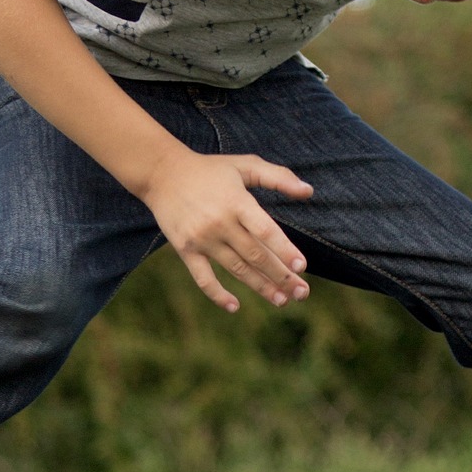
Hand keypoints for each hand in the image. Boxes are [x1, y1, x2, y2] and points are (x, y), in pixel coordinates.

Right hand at [140, 150, 313, 313]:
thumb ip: (278, 177)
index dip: (284, 250)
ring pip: (236, 269)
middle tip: (302, 293)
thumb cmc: (210, 169)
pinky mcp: (185, 250)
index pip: (265, 231)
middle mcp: (220, 223)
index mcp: (237, 202)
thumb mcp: (245, 165)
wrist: (162, 173)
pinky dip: (218, 294)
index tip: (301, 267)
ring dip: (260, 287)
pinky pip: (203, 278)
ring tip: (282, 301)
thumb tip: (308, 191)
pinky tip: (234, 306)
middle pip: (255, 256)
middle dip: (281, 276)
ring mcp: (202, 239)